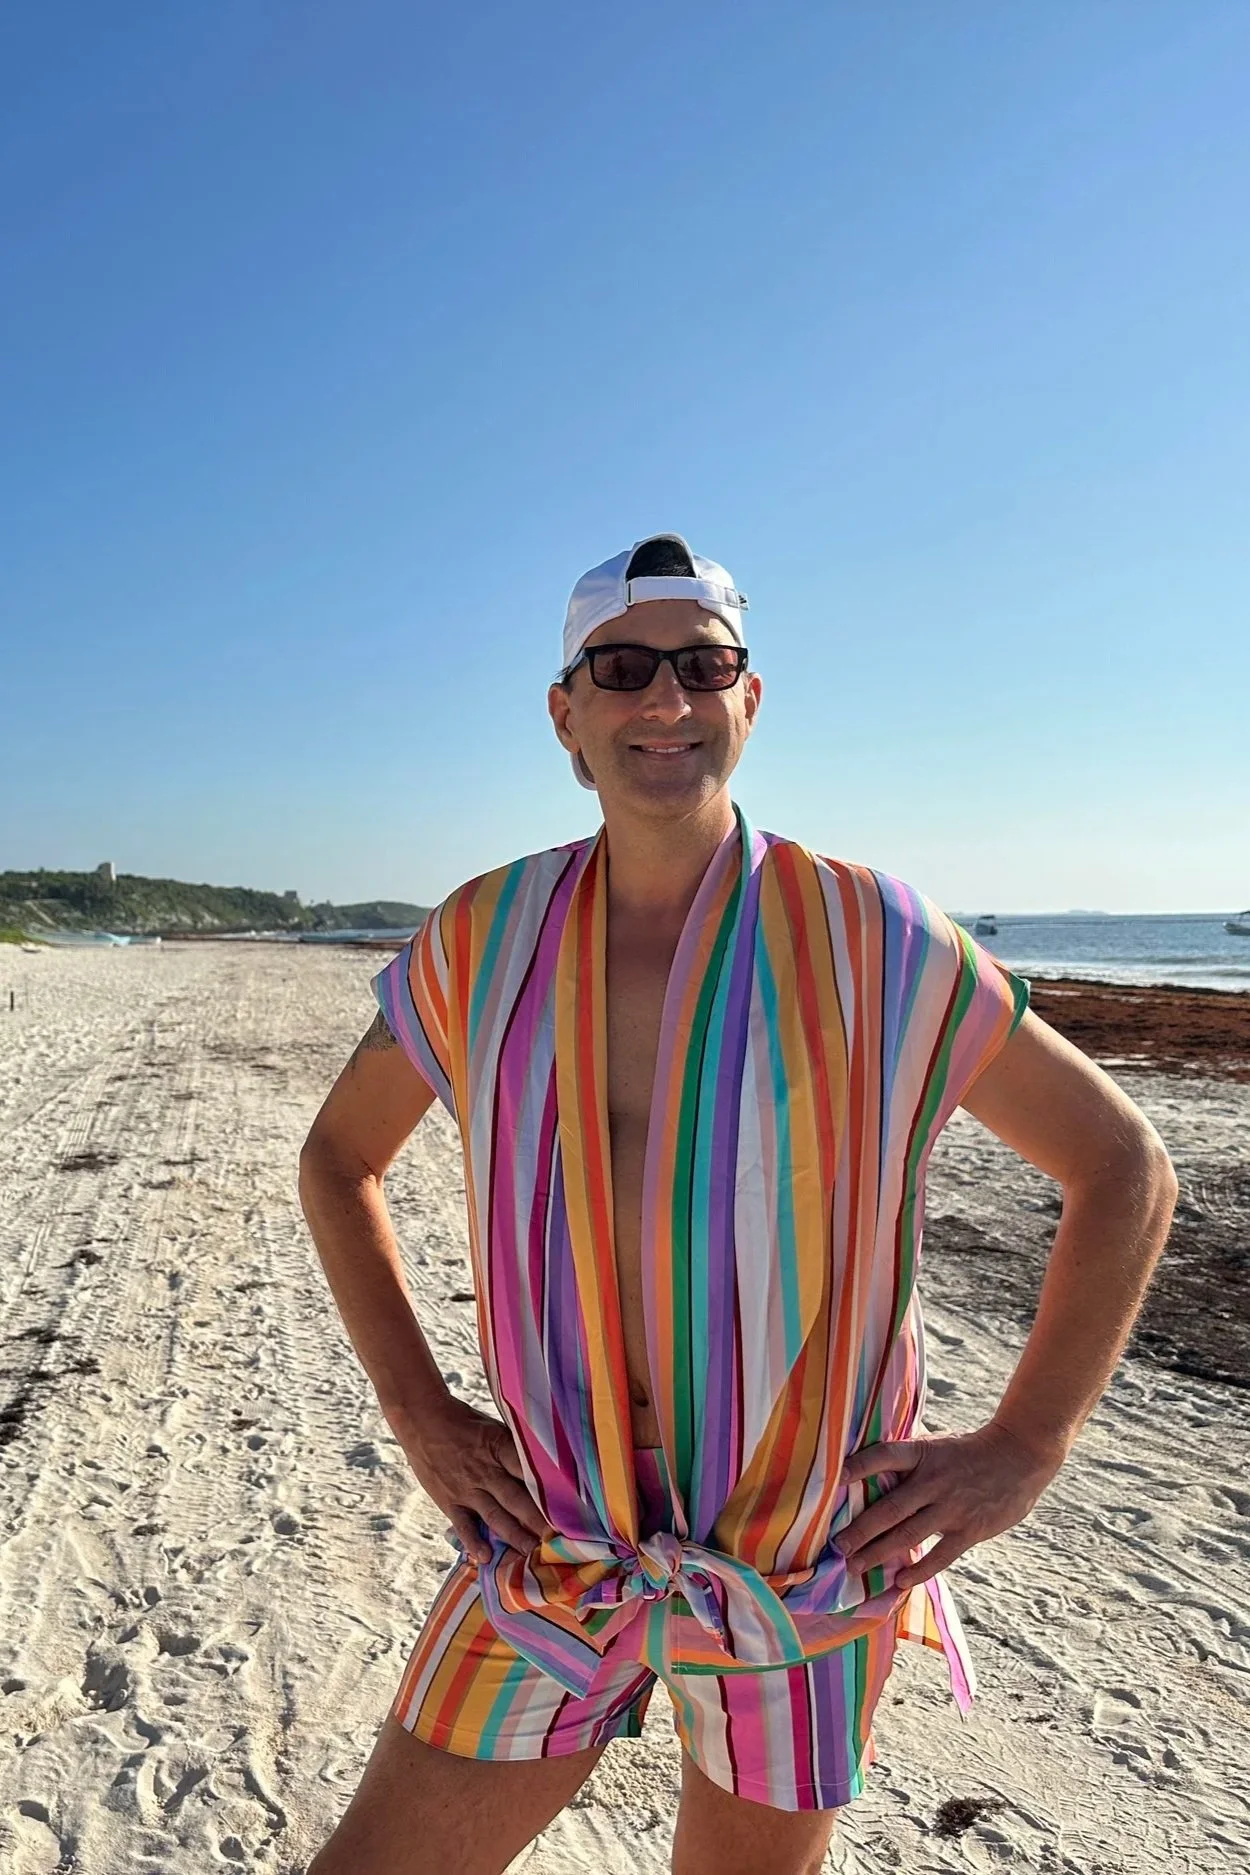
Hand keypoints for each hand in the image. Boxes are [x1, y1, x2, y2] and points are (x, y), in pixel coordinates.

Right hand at [403, 1396, 554, 1565]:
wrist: (421, 1419)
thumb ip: (512, 1447)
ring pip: (495, 1515)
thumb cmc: (463, 1421)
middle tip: (558, 1539)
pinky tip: (485, 1556)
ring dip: (514, 1535)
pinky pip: (463, 1524)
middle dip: (537, 1520)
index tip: (568, 1505)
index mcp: (499, 1447)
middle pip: (517, 1498)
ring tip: (532, 1552)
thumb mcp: (493, 1426)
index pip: (528, 1471)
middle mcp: (486, 1470)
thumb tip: (542, 1460)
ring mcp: (467, 1488)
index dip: (549, 1489)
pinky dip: (474, 1541)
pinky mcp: (449, 1501)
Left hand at [835, 1421, 1063, 1592]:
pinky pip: (940, 1556)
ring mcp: (952, 1507)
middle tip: (838, 1546)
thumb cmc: (968, 1450)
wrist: (1018, 1456)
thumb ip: (909, 1456)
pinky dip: (919, 1570)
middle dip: (861, 1529)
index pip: (885, 1456)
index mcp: (923, 1454)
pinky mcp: (970, 1530)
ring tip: (855, 1566)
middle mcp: (934, 1480)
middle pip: (890, 1508)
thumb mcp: (937, 1444)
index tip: (836, 1477)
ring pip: (909, 1535)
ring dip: (880, 1553)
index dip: (860, 1465)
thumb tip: (869, 1460)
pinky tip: (899, 1581)